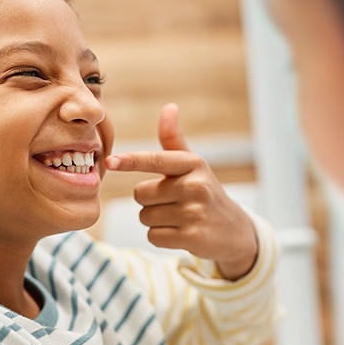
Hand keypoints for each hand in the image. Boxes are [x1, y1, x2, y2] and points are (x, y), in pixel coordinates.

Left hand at [105, 103, 257, 279]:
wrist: (233, 229)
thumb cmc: (203, 191)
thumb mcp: (192, 165)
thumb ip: (174, 139)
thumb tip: (169, 107)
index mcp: (193, 164)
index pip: (156, 160)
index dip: (131, 161)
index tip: (110, 162)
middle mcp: (195, 186)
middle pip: (141, 193)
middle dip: (150, 200)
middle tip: (174, 202)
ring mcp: (194, 213)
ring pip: (145, 216)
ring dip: (155, 219)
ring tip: (179, 217)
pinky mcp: (191, 237)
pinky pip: (153, 235)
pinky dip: (161, 236)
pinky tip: (180, 232)